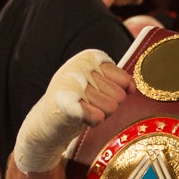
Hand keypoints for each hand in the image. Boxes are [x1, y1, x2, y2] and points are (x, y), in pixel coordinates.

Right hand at [10, 49, 128, 174]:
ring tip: (83, 109)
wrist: (46, 120)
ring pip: (111, 108)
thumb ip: (119, 81)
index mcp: (91, 57)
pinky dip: (92, 122)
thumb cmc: (79, 100)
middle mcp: (80, 65)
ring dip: (100, 114)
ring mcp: (72, 83)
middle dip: (108, 105)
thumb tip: (132, 87)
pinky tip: (79, 117)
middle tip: (88, 104)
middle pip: (120, 96)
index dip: (115, 94)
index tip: (97, 93)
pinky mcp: (67, 103)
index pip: (125, 81)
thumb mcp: (100, 83)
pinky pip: (98, 117)